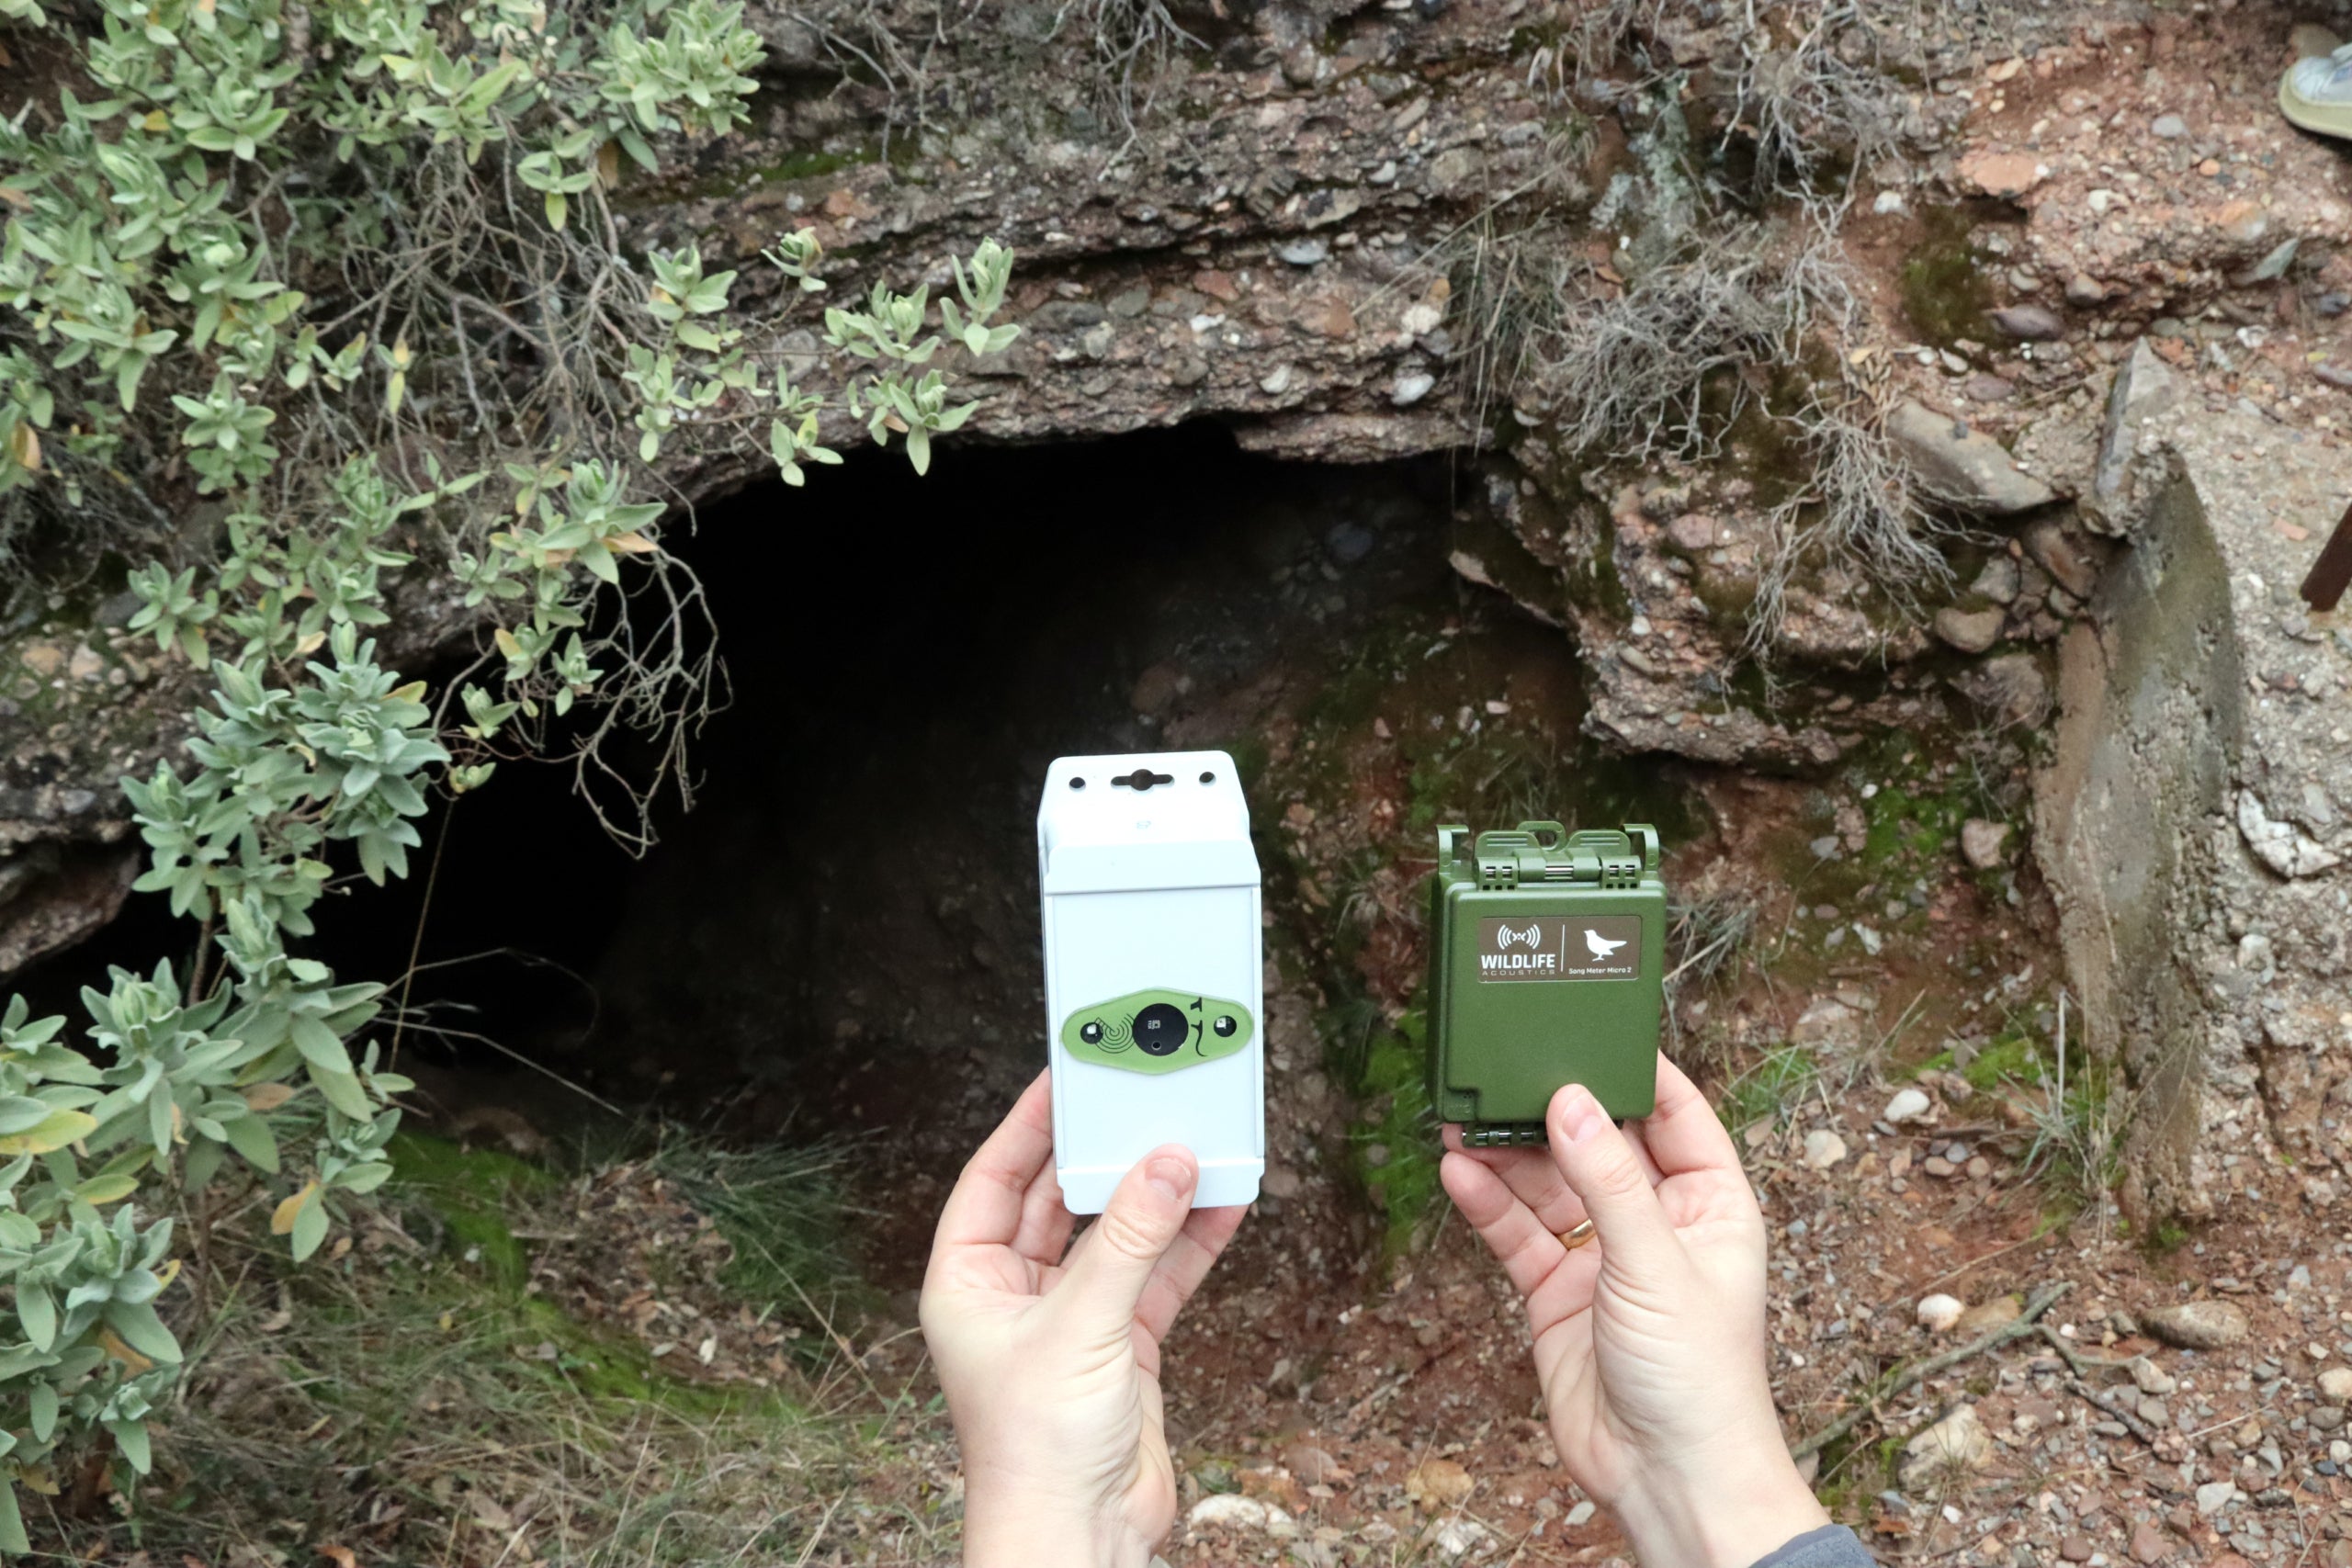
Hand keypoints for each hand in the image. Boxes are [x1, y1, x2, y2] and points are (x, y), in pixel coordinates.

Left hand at [920, 1071, 1246, 1567]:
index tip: (1066, 1075)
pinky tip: (1222, 1204)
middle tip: (1141, 1100)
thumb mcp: (1081, 1327)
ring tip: (1197, 1143)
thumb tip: (1166, 1163)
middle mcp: (1013, 1294)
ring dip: (1156, 1196)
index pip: (993, 1178)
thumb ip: (1127, 1240)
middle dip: (1104, 1155)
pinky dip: (1189, 1243)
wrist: (1079, 1540)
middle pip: (1059, 1200)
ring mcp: (1071, 1319)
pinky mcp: (1121, 1345)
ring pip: (1115, 1235)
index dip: (1028, 1124)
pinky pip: (1155, 1275)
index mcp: (967, 1281)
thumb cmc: (1037, 1450)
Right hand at [1440, 1056, 1826, 1567]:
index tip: (1593, 1025)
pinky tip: (1458, 1170)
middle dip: (1552, 1107)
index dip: (1635, 1071)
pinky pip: (1516, 1232)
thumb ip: (1609, 1180)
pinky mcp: (1557, 1292)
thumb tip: (1573, 1101)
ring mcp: (1603, 1256)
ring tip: (1464, 1115)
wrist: (1666, 1478)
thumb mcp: (1657, 1263)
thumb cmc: (1700, 1381)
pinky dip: (1486, 1201)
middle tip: (1506, 1068)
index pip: (1675, 1113)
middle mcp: (1655, 1221)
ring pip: (1547, 1183)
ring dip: (1507, 1151)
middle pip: (1597, 1141)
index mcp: (1710, 1202)